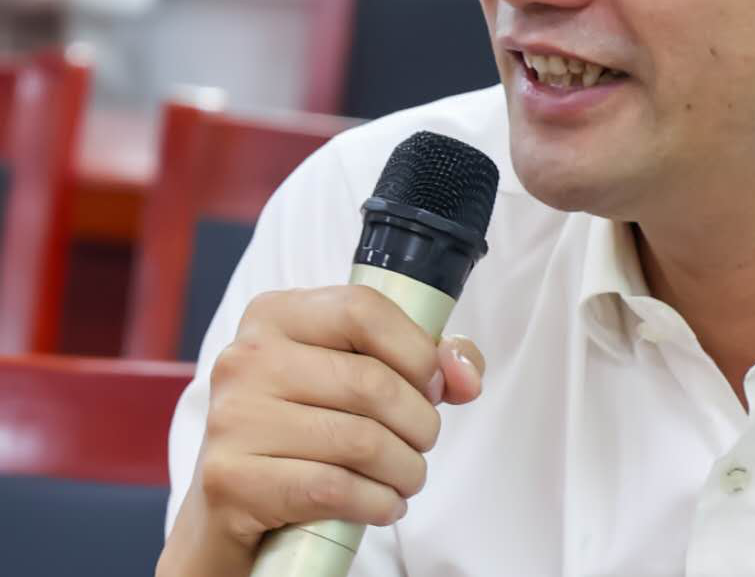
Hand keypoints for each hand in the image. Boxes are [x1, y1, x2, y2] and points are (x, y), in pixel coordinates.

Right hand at [157, 285, 484, 576]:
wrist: (228, 506)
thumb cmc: (304, 428)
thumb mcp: (356, 376)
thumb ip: (424, 361)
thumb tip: (466, 375)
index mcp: (276, 315)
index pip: (363, 309)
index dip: (417, 350)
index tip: (434, 385)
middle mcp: (246, 357)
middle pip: (370, 381)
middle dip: (420, 421)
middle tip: (424, 442)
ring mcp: (233, 418)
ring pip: (359, 440)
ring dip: (405, 468)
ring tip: (408, 476)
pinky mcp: (230, 479)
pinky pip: (332, 488)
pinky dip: (377, 502)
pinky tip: (385, 504)